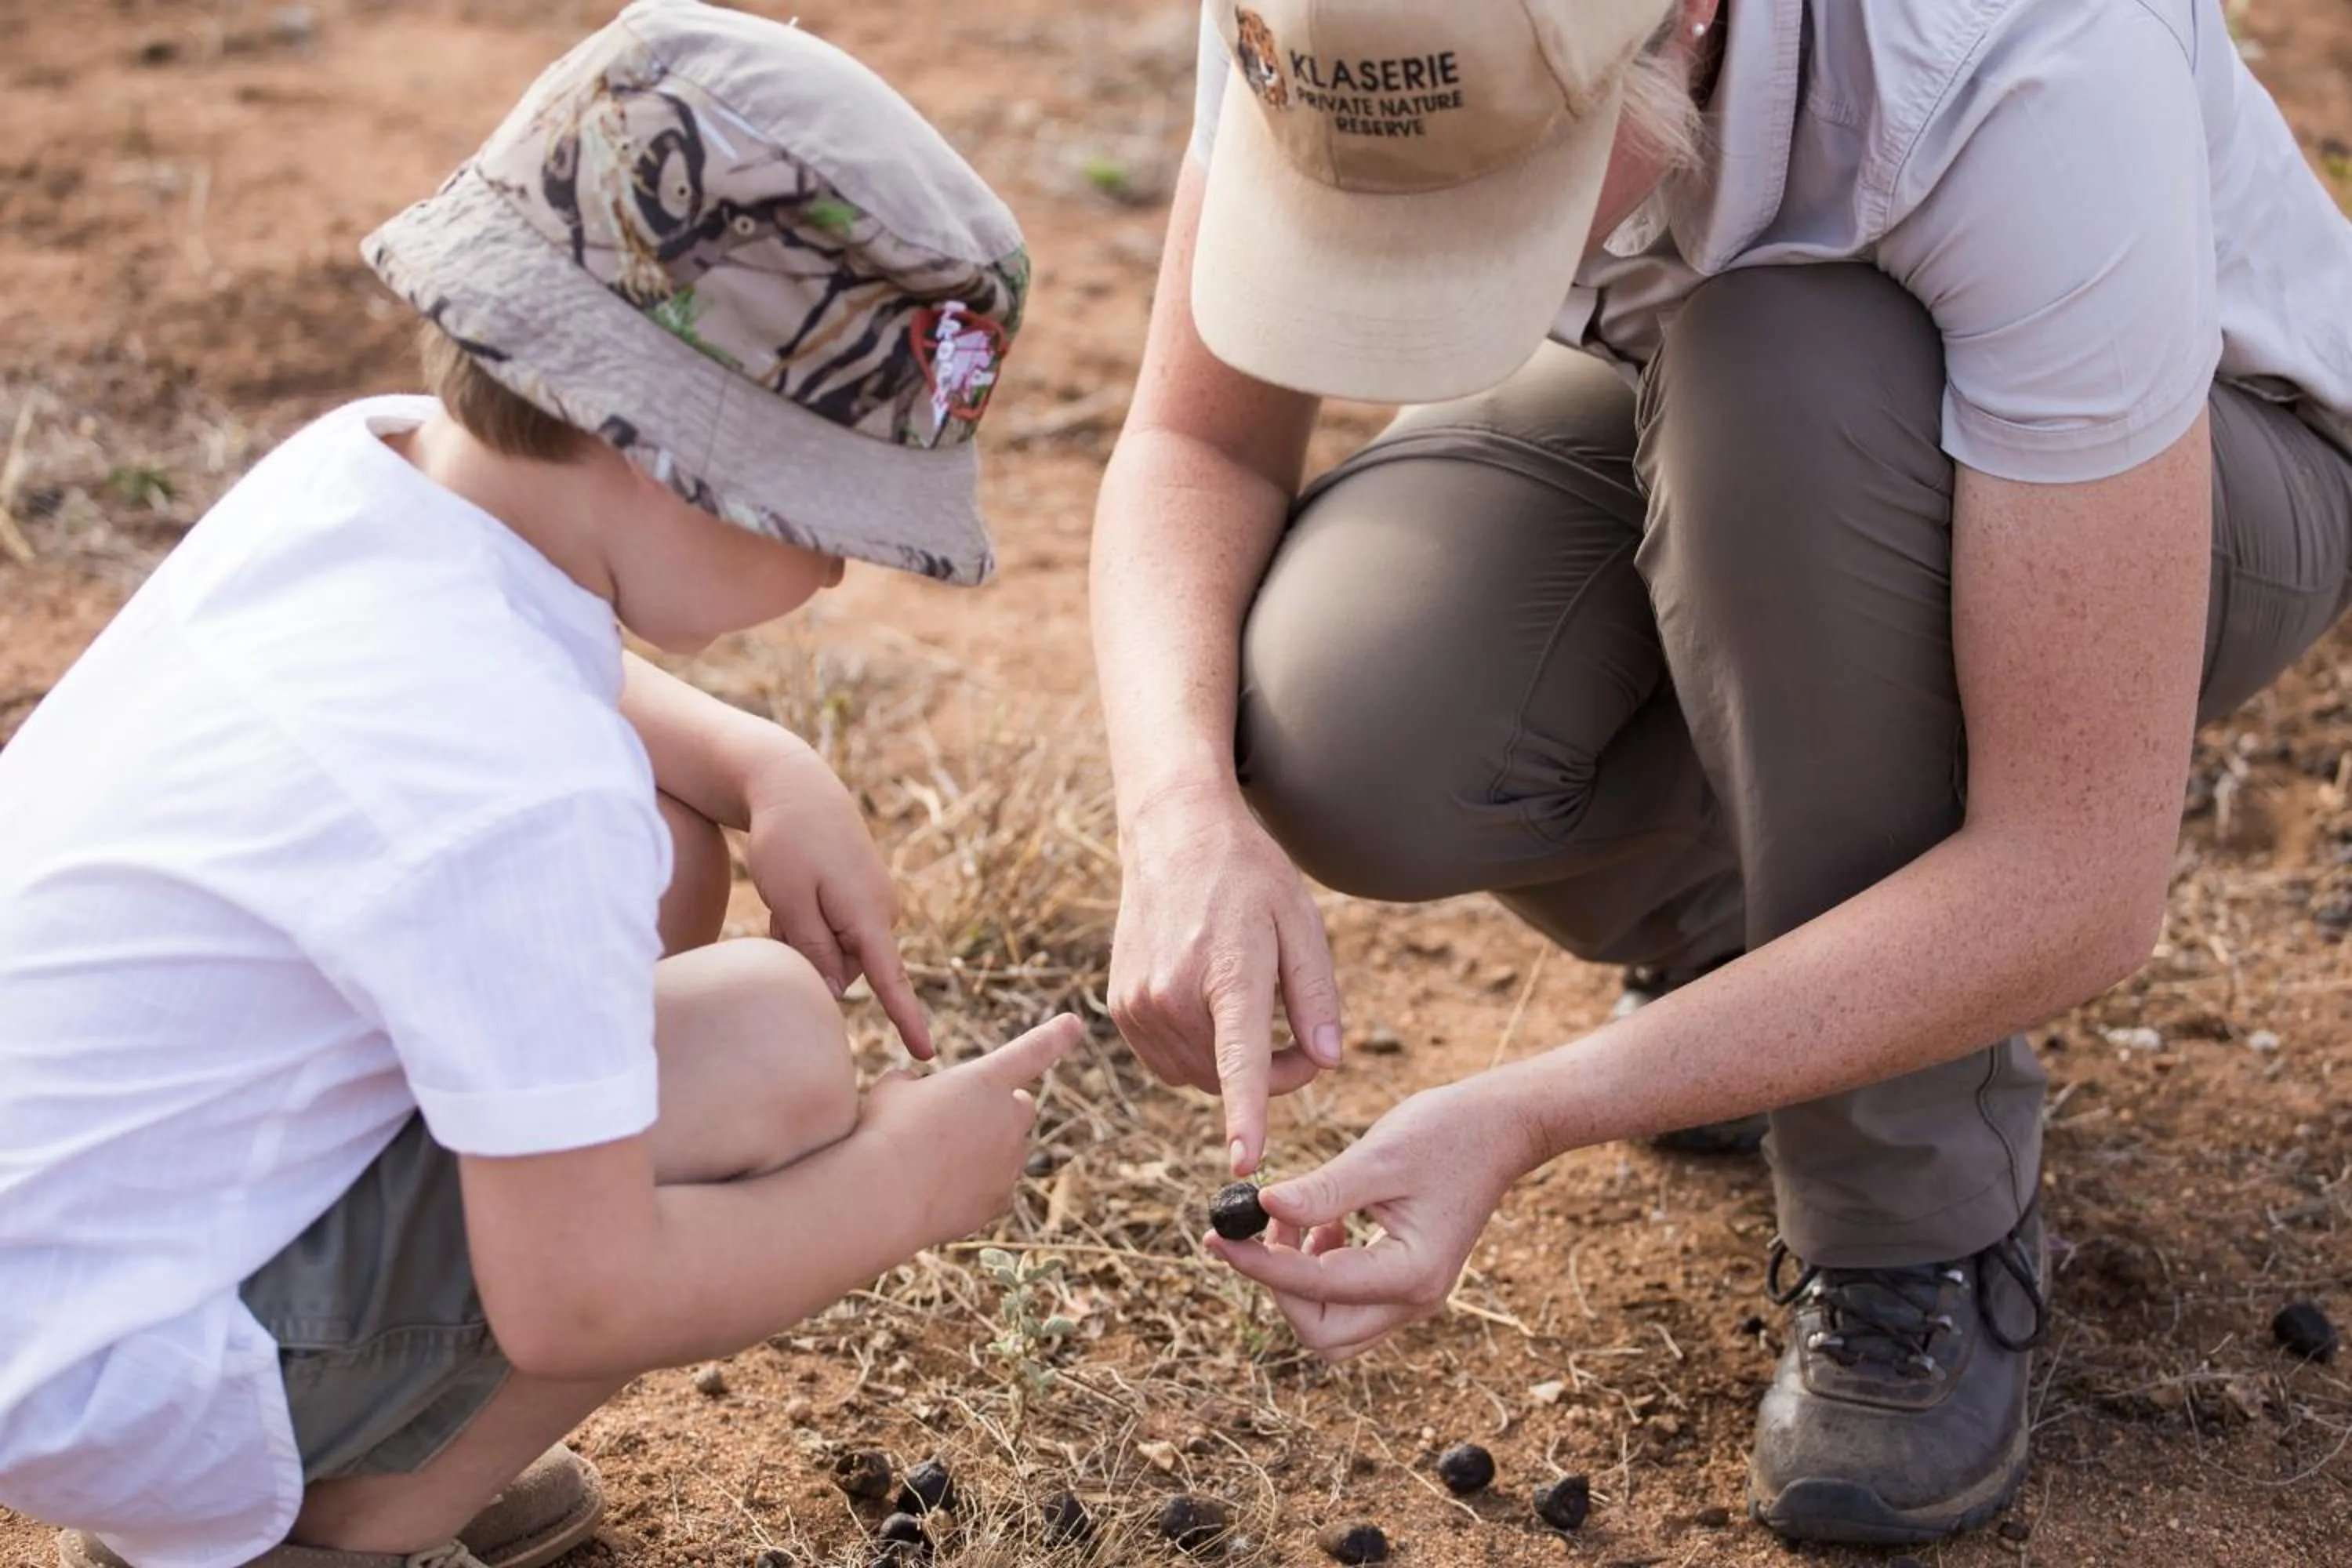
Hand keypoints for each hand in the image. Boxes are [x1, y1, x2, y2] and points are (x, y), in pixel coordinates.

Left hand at [742, 742, 931, 1058]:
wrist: (795, 784)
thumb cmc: (786, 841)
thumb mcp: (790, 901)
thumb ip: (815, 951)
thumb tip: (838, 993)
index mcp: (868, 915)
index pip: (891, 981)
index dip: (907, 1020)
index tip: (926, 1054)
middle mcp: (881, 911)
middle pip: (844, 967)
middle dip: (809, 956)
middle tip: (779, 913)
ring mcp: (873, 900)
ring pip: (834, 948)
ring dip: (804, 936)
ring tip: (784, 898)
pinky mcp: (861, 893)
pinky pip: (834, 928)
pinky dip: (808, 921)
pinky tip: (792, 890)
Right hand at [860, 1014, 1083, 1248]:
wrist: (882, 1197)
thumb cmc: (882, 1132)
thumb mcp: (891, 1090)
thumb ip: (912, 1084)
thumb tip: (913, 1089)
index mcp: (987, 1080)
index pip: (1032, 1051)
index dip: (1055, 1036)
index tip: (1075, 1023)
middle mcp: (1009, 1119)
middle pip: (1021, 1107)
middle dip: (999, 1110)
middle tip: (958, 1121)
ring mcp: (1009, 1163)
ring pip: (1006, 1151)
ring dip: (983, 1150)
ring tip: (933, 1160)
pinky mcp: (1000, 1200)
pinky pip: (994, 1188)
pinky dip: (974, 1187)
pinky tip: (938, 1189)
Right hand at [1110, 784, 1344, 1177]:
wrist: (1172, 837)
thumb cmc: (1247, 878)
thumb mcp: (1301, 924)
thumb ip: (1316, 997)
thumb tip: (1329, 1062)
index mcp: (1228, 970)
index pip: (1239, 1058)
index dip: (1247, 1114)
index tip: (1246, 1162)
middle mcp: (1172, 993)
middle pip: (1229, 1079)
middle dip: (1273, 1075)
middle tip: (1302, 1036)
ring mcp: (1138, 1004)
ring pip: (1198, 1077)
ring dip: (1232, 1067)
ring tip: (1254, 1012)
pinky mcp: (1121, 1008)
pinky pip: (1169, 1063)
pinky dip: (1198, 1054)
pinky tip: (1211, 1008)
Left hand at [1206, 1074, 1539, 1359]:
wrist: (1501, 1129)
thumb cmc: (1447, 1134)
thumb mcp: (1378, 1157)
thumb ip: (1321, 1192)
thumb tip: (1259, 1207)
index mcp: (1411, 1275)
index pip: (1313, 1288)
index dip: (1256, 1264)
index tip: (1215, 1236)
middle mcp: (1415, 1301)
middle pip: (1321, 1335)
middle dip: (1279, 1287)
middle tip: (1260, 1230)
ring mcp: (1413, 1297)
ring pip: (1332, 1328)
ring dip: (1298, 1284)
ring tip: (1297, 1220)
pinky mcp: (1406, 1283)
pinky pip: (1348, 1304)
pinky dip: (1319, 1275)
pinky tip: (1324, 1223)